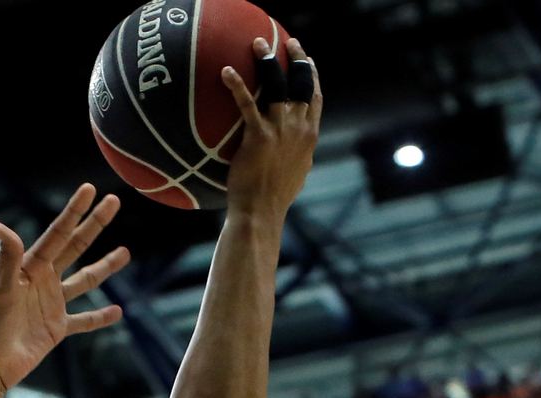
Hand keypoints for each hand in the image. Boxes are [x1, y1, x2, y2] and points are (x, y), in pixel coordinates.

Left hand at [0, 185, 129, 394]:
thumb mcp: (2, 290)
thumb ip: (7, 258)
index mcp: (30, 268)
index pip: (58, 234)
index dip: (74, 211)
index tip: (90, 189)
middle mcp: (42, 281)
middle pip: (74, 247)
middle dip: (94, 225)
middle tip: (114, 201)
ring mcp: (51, 304)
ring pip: (84, 281)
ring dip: (103, 267)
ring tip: (125, 253)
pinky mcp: (56, 328)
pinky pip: (83, 320)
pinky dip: (99, 317)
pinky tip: (117, 312)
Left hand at [221, 37, 321, 223]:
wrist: (261, 212)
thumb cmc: (272, 199)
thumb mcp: (293, 175)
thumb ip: (296, 156)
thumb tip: (292, 153)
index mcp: (309, 136)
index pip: (315, 98)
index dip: (313, 76)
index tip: (308, 60)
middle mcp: (299, 128)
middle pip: (302, 83)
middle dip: (298, 58)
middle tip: (289, 42)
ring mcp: (281, 130)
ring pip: (277, 85)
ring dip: (268, 60)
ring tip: (257, 43)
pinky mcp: (259, 136)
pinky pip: (247, 103)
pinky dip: (237, 85)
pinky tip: (225, 71)